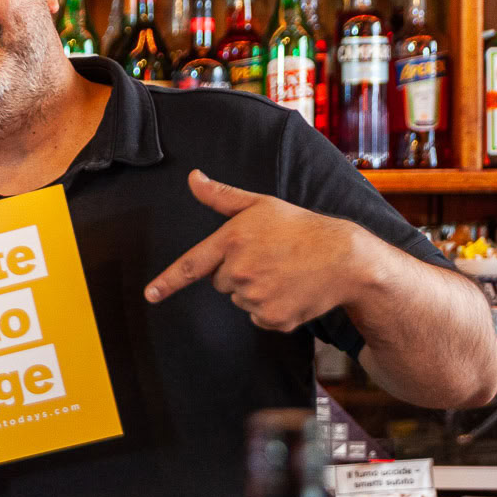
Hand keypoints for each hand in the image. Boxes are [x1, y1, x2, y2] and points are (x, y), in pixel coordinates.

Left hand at [143, 169, 377, 332]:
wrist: (345, 258)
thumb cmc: (301, 227)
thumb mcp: (260, 204)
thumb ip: (221, 196)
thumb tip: (192, 178)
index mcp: (232, 241)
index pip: (190, 266)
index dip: (167, 282)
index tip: (150, 295)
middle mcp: (239, 271)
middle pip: (220, 282)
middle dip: (237, 272)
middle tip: (269, 258)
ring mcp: (255, 297)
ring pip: (240, 299)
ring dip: (255, 290)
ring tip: (284, 272)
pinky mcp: (272, 318)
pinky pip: (259, 318)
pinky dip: (273, 308)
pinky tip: (292, 290)